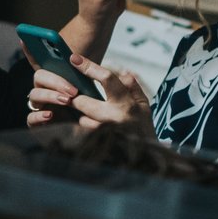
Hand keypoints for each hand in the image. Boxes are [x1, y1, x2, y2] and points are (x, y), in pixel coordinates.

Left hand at [27, 55, 150, 133]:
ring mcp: (104, 134)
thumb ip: (133, 87)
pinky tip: (84, 129)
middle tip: (71, 94)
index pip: (107, 79)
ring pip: (80, 119)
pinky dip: (81, 130)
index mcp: (127, 104)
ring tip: (86, 116)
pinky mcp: (96, 145)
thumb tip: (122, 72)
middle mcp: (114, 118)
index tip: (74, 58)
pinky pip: (81, 134)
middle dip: (75, 97)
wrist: (146, 159)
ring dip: (80, 116)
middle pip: (83, 101)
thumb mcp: (144, 105)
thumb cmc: (143, 128)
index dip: (89, 67)